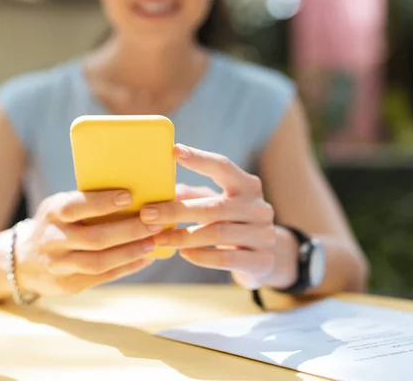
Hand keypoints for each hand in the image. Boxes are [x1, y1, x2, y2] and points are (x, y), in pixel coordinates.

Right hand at [15, 190, 162, 295]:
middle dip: (128, 230)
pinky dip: (126, 267)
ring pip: (99, 262)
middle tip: (155, 223)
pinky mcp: (67, 284)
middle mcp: (53, 239)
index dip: (103, 203)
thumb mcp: (60, 206)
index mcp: (52, 212)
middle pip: (94, 238)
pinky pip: (101, 277)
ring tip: (153, 243)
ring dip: (130, 252)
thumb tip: (136, 192)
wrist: (23, 260)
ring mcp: (58, 265)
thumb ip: (87, 201)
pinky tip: (144, 258)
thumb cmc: (56, 224)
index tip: (129, 197)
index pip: (76, 206)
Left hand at [140, 144, 284, 289]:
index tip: (174, 151)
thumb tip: (159, 189)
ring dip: (183, 236)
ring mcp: (263, 235)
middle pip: (214, 207)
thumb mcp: (215, 204)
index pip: (223, 167)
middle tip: (147, 214)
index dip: (199, 159)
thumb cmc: (230, 224)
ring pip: (218, 233)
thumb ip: (191, 196)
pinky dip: (201, 256)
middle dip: (177, 210)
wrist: (265, 258)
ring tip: (159, 238)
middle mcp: (259, 207)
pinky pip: (225, 258)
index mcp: (247, 186)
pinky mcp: (261, 261)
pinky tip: (183, 253)